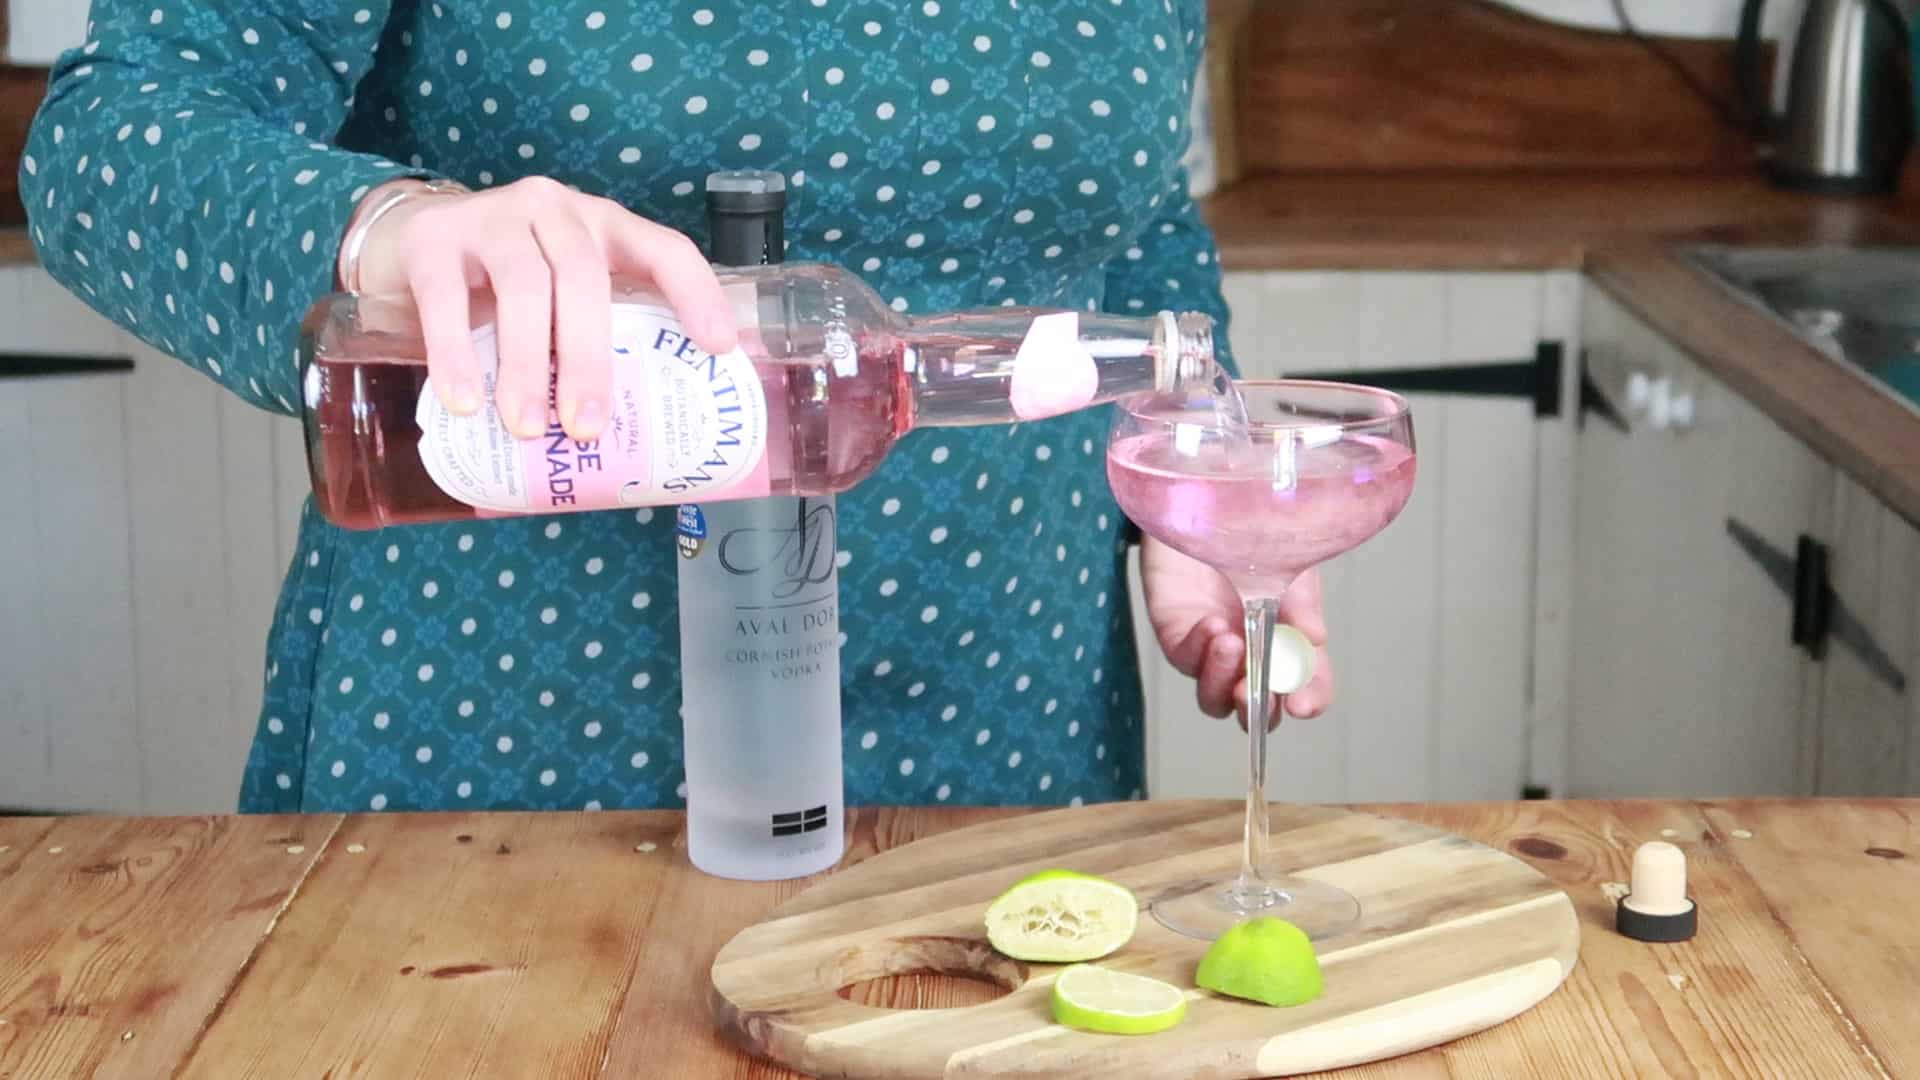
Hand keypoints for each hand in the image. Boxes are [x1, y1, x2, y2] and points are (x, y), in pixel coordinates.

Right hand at [342, 176, 738, 441]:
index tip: (717, 348)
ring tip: (527, 427)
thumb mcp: (559, 298)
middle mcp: (554, 210)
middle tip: (587, 427)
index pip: (664, 249)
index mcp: (603, 227)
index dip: (695, 293)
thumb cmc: (505, 286)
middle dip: (590, 358)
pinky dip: (456, 354)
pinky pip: (446, 298)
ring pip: (523, 286)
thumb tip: (625, 440)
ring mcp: (492, 217)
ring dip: (527, 364)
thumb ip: (591, 338)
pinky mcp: (432, 238)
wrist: (408, 243)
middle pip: (585, 278)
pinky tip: (465, 402)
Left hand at [1138, 536, 1332, 728]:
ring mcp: (1212, 648)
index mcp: (1289, 637)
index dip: (1309, 699)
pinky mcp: (1175, 632)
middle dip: (1258, 709)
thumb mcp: (1290, 560)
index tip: (1304, 704)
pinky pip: (1184, 659)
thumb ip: (1302, 599)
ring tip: (1233, 644)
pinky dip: (1199, 651)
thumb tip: (1315, 639)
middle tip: (1260, 690)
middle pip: (1256, 707)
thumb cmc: (1253, 527)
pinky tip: (1212, 625)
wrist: (1205, 493)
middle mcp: (1252, 651)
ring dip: (1223, 682)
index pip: (1306, 684)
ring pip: (1213, 698)